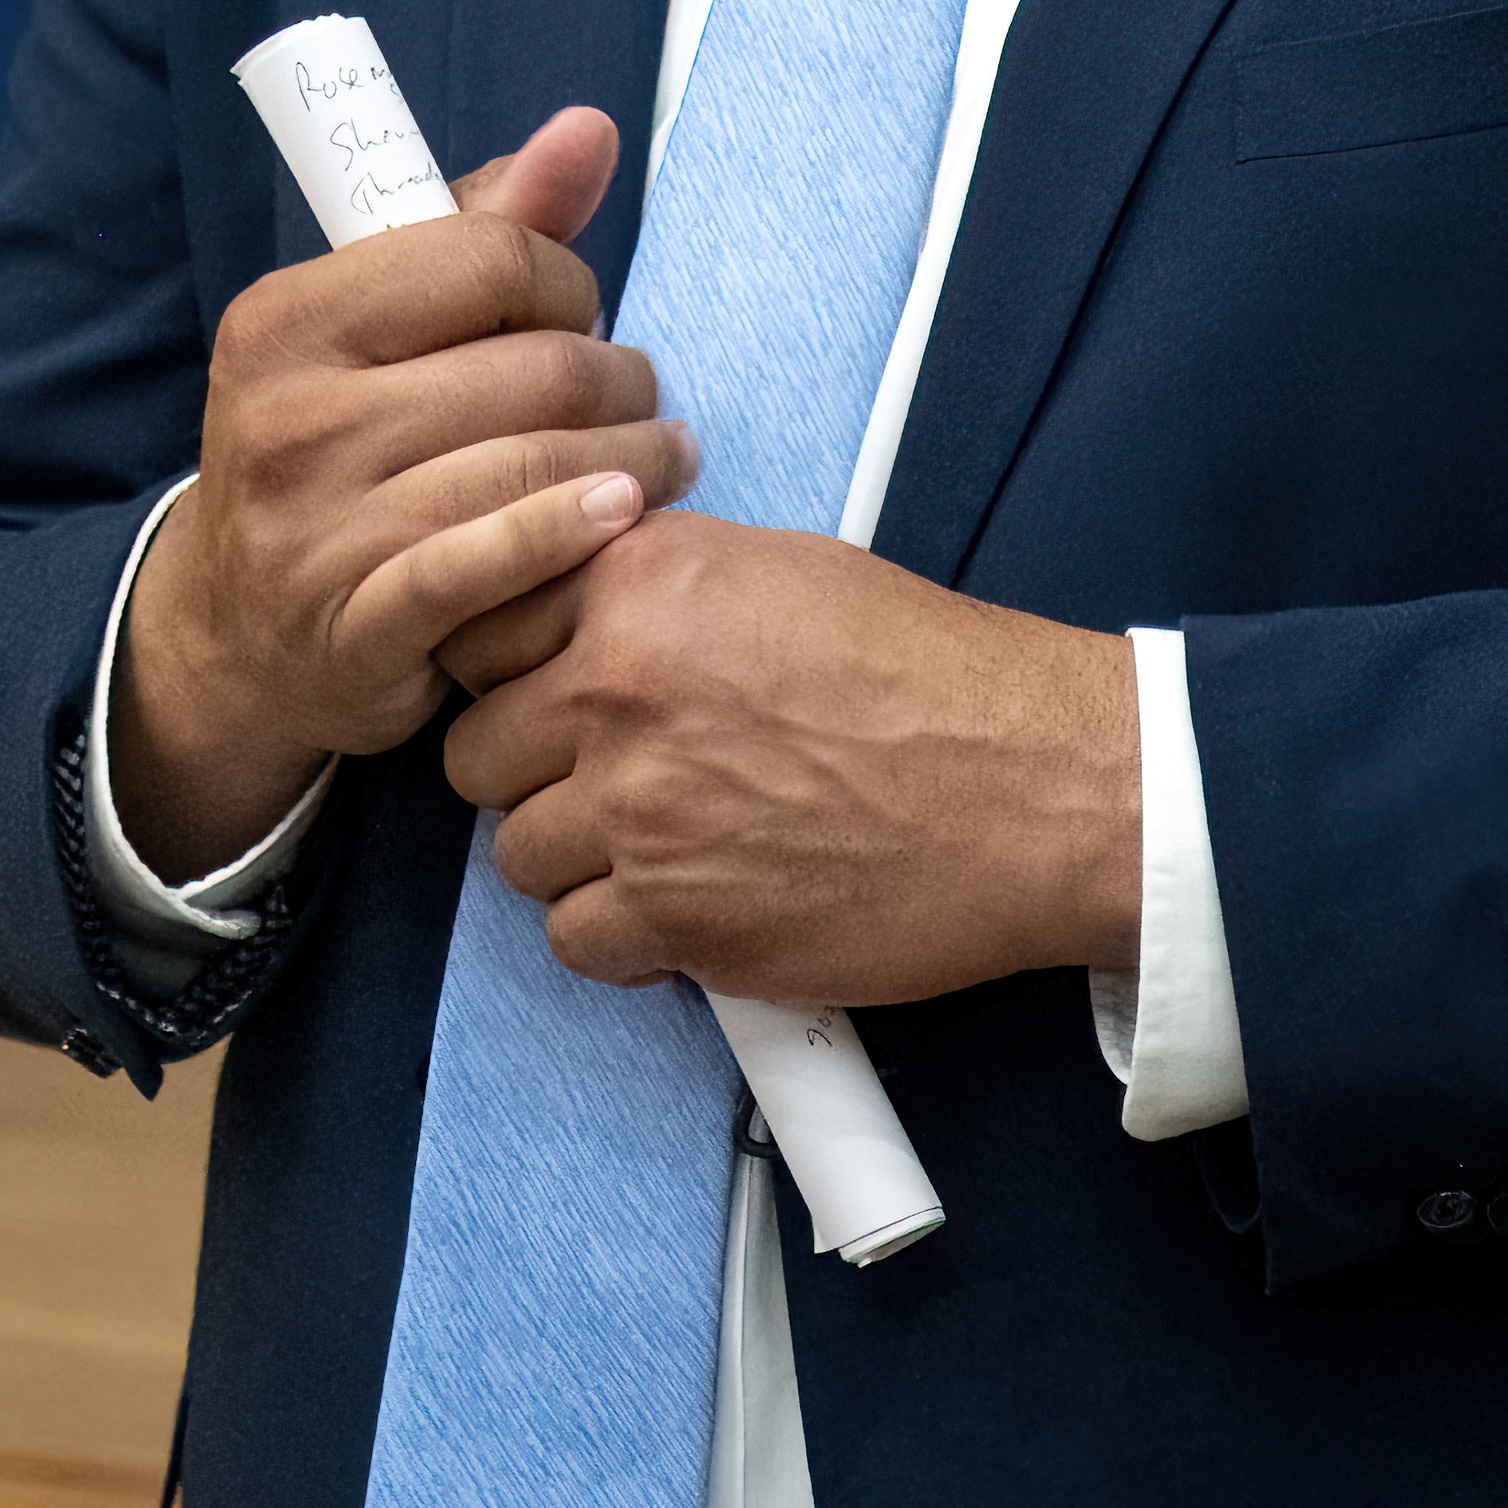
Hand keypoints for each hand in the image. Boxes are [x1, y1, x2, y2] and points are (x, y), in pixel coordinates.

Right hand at [112, 106, 692, 874]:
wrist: (237, 630)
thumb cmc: (333, 449)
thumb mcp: (377, 329)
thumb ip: (485, 226)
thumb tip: (590, 129)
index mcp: (289, 319)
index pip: (492, 259)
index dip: (567, 283)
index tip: (577, 318)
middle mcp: (291, 417)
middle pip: (539, 370)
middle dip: (621, 380)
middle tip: (638, 400)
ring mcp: (320, 529)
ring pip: (538, 465)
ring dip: (634, 461)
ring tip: (661, 461)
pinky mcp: (363, 625)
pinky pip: (498, 560)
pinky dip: (574, 533)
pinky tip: (621, 516)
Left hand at [437, 514, 1140, 1006]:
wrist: (1031, 787)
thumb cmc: (929, 675)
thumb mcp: (780, 569)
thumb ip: (654, 585)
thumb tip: (571, 609)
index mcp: (639, 583)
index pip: (476, 629)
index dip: (510, 671)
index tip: (546, 694)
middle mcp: (618, 689)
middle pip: (477, 752)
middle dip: (531, 771)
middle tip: (608, 779)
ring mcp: (640, 811)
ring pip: (515, 853)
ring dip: (574, 857)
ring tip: (658, 844)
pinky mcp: (675, 918)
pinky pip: (572, 938)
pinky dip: (615, 934)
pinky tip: (677, 906)